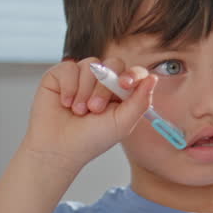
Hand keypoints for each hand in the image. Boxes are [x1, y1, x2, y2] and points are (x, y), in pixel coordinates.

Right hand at [20, 56, 154, 173]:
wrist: (59, 148)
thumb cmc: (90, 139)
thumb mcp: (122, 123)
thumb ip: (140, 101)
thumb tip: (153, 78)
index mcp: (120, 92)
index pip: (133, 72)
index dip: (132, 74)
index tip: (125, 84)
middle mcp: (102, 81)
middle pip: (113, 64)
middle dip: (104, 88)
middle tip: (94, 109)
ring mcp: (82, 76)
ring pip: (91, 65)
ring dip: (85, 91)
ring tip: (78, 111)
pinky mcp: (61, 75)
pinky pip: (69, 66)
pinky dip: (68, 87)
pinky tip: (65, 103)